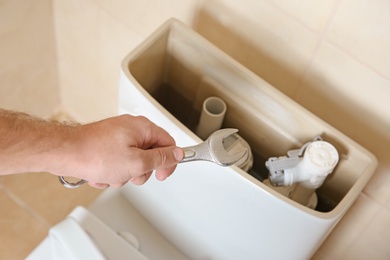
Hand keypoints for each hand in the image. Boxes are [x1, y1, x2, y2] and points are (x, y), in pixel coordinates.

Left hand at [57, 115, 183, 188]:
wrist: (64, 153)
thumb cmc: (95, 154)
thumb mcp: (136, 162)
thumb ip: (161, 159)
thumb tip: (178, 154)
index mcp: (143, 128)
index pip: (169, 143)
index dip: (169, 162)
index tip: (163, 174)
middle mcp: (132, 128)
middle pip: (150, 154)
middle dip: (140, 170)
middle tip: (130, 174)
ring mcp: (118, 136)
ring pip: (133, 161)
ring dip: (124, 173)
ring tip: (111, 173)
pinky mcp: (106, 144)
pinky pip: (118, 162)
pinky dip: (111, 171)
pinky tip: (101, 173)